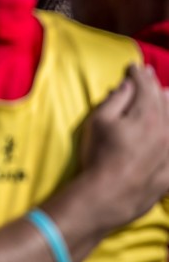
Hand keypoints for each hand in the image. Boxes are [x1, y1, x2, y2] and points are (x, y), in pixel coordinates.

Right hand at [77, 64, 168, 226]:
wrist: (109, 195)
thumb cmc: (99, 156)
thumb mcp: (98, 122)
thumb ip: (116, 100)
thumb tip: (127, 86)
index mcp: (148, 115)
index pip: (145, 87)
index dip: (139, 75)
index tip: (133, 66)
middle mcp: (167, 129)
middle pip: (165, 101)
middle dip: (156, 88)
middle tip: (150, 78)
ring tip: (167, 98)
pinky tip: (168, 135)